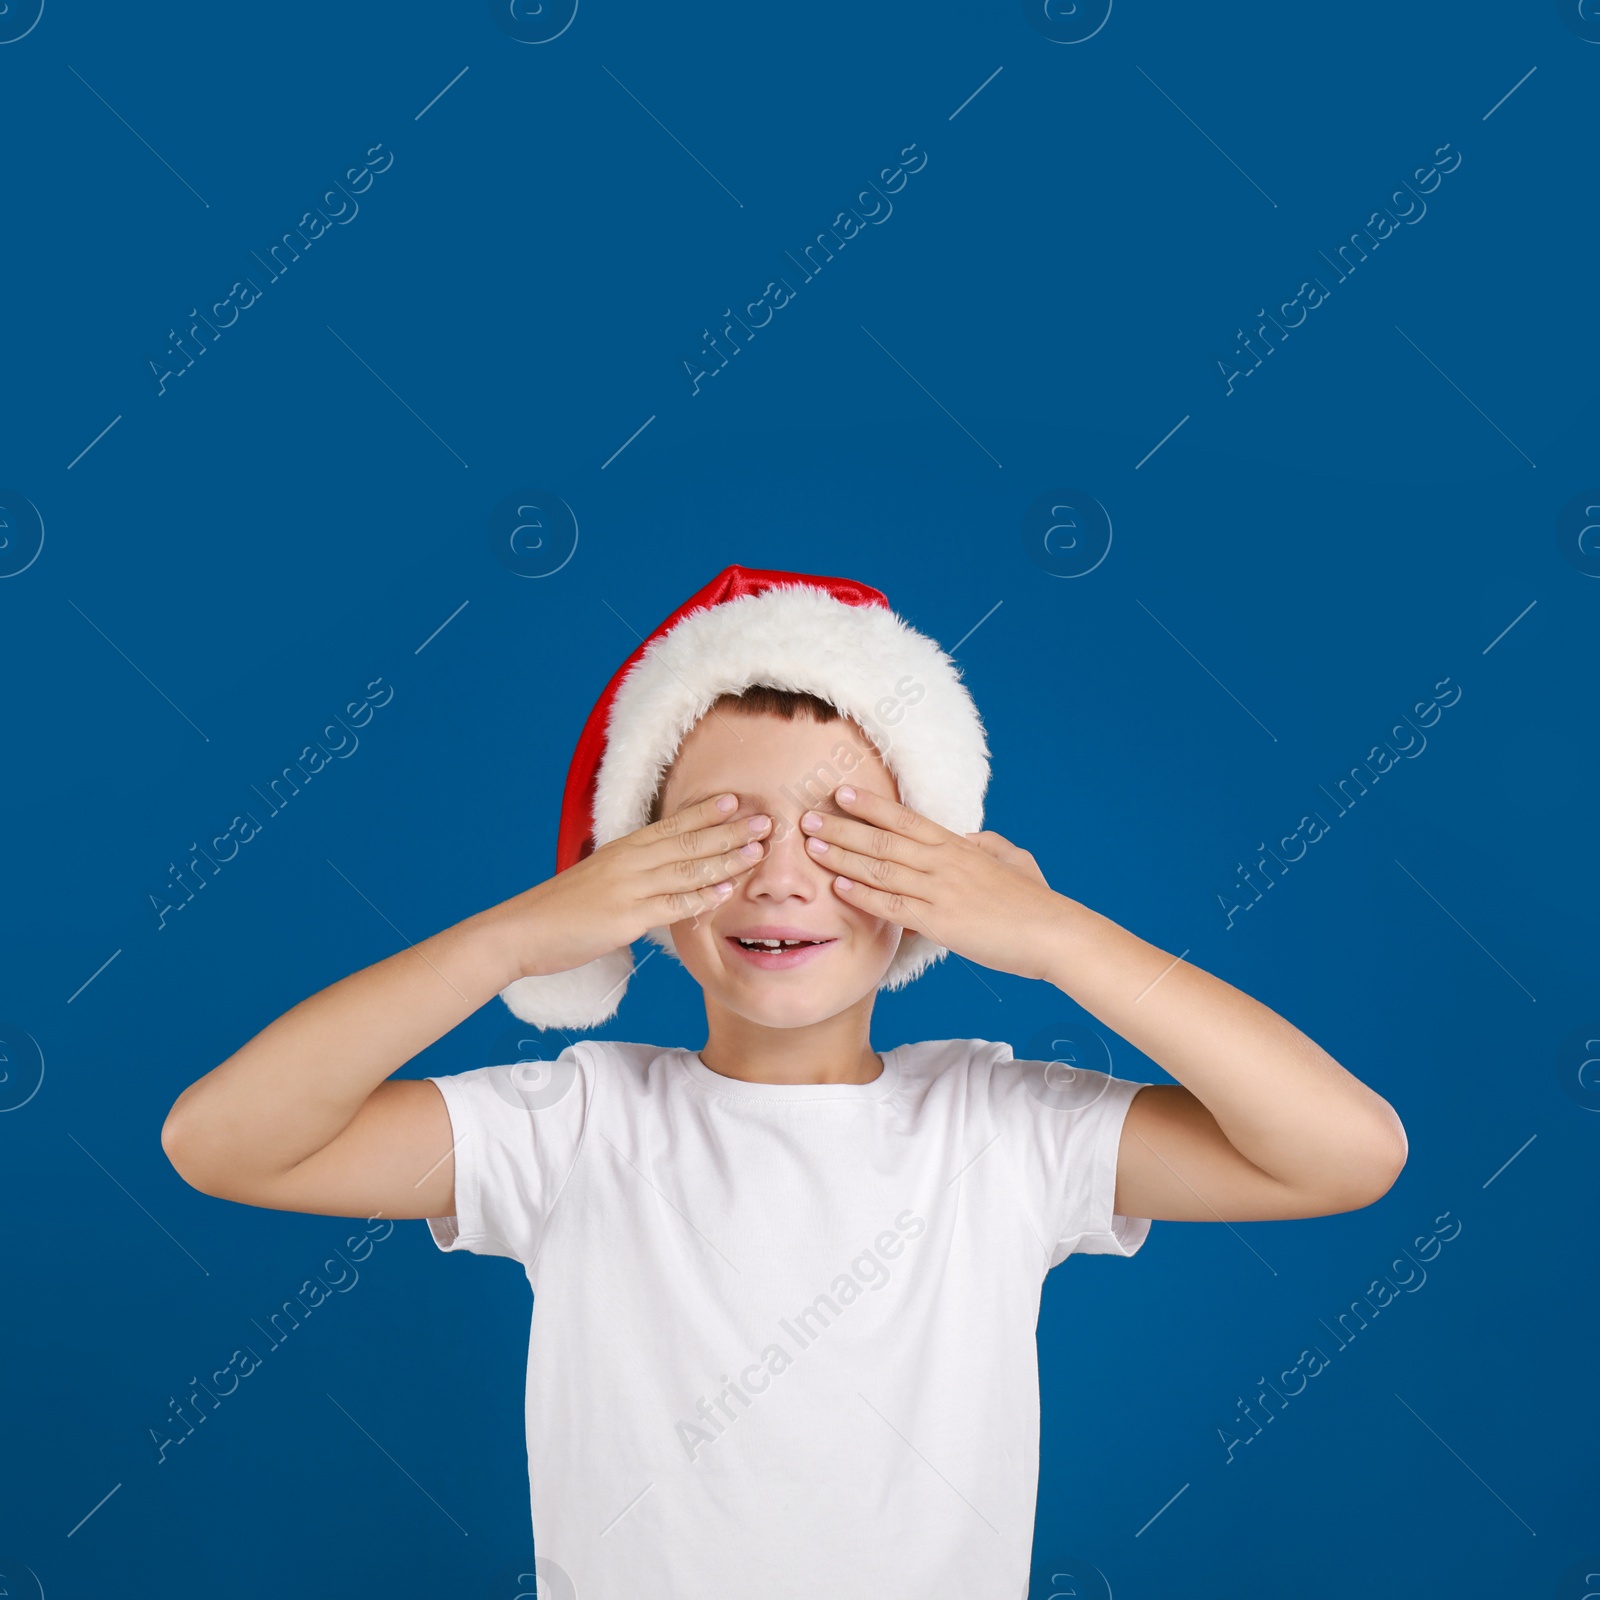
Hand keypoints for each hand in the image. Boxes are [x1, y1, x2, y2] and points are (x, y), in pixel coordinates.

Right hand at [501, 793, 772, 977]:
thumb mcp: (598, 879)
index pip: (671, 824)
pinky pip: (671, 905)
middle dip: (729, 830)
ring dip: (726, 859)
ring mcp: (628, 888)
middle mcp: (629, 862)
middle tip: (766, 820)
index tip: (736, 800)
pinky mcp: (625, 917)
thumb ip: (630, 874)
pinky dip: (700, 897)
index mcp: (623, 850)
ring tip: (758, 850)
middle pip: (687, 841)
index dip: (704, 812)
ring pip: (686, 869)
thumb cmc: (561, 909)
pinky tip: (725, 892)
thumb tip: (659, 874)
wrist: (522, 930)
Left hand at [798, 787, 1070, 981]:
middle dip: (842, 827)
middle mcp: (944, 862)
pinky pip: (893, 906)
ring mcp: (940, 890)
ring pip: (881, 869)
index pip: (905, 819)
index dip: (871, 806)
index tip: (841, 793)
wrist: (1053, 933)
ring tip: (812, 846)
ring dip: (843, 856)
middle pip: (883, 840)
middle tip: (806, 817)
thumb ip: (985, 845)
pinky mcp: (940, 922)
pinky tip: (839, 887)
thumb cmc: (1035, 899)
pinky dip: (863, 895)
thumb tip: (969, 838)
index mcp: (959, 845)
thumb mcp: (1011, 859)